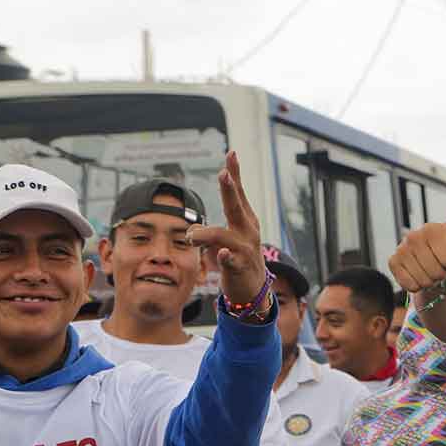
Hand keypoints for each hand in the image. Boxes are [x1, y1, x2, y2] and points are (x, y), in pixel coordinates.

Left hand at [186, 151, 266, 305]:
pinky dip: (225, 256)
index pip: (238, 193)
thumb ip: (211, 229)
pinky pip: (231, 259)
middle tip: (224, 173)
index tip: (231, 153)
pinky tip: (221, 254)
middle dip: (230, 189)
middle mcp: (247, 231)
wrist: (253, 292)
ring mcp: (244, 249)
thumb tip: (192, 228)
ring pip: (223, 234)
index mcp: (245, 221)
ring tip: (192, 237)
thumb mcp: (229, 240)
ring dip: (205, 234)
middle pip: (236, 206)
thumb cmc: (239, 261)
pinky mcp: (240, 267)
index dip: (235, 173)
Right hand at [389, 186, 445, 291]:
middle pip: (438, 273)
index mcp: (433, 228)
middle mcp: (414, 235)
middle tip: (442, 267)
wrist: (435, 264)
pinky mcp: (392, 261)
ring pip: (424, 281)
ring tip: (432, 271)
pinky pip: (410, 285)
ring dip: (432, 282)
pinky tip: (419, 275)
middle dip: (444, 276)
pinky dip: (418, 286)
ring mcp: (401, 248)